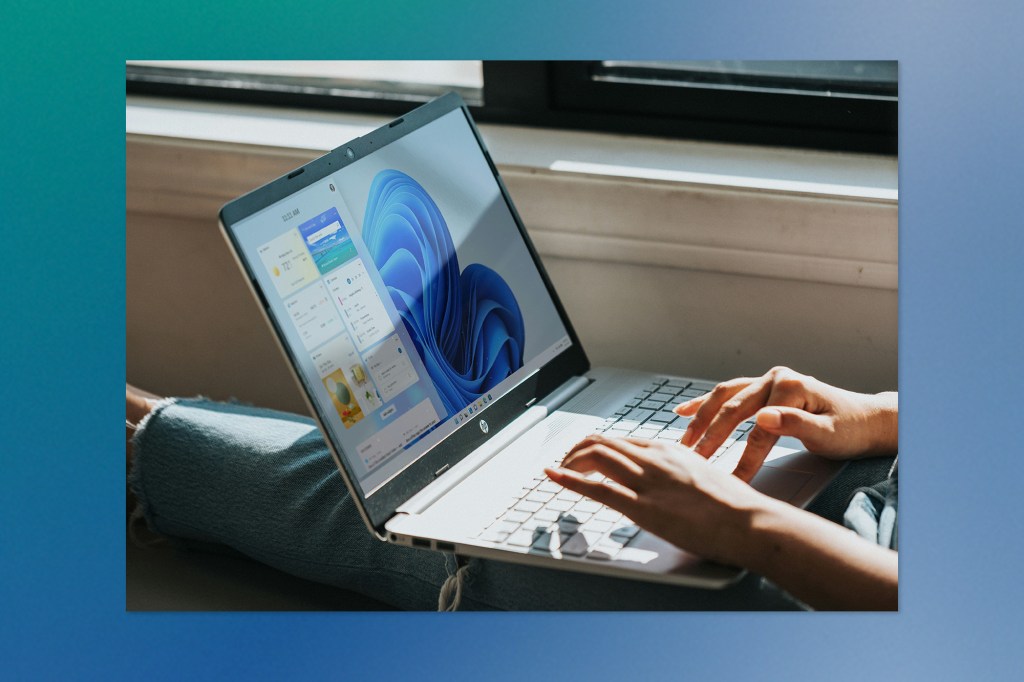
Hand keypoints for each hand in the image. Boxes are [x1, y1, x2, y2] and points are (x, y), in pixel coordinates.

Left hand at [545, 436, 764, 565]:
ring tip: (559, 471)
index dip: (597, 447)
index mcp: (669, 450)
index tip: (584, 456)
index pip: (622, 440)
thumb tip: (670, 482)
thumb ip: (680, 473)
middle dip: (576, 451)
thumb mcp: (704, 475)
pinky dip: (570, 480)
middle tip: (564, 463)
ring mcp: (648, 481)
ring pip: (595, 456)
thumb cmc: (735, 506)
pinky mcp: (644, 507)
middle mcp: (654, 459)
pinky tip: (555, 477)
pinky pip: (598, 488)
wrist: (750, 521)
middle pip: (602, 442)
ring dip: (570, 462)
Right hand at [676, 366, 897, 481]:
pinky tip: (684, 411)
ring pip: (724, 398)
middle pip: (734, 409)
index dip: (743, 457)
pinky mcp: (763, 388)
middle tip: (694, 461)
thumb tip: (763, 417)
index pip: (758, 428)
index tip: (729, 480)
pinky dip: (705, 403)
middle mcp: (775, 378)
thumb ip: (795, 425)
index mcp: (791, 387)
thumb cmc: (850, 429)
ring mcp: (767, 381)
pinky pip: (728, 393)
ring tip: (684, 441)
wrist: (867, 420)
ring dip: (701, 419)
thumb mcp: (829, 433)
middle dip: (711, 437)